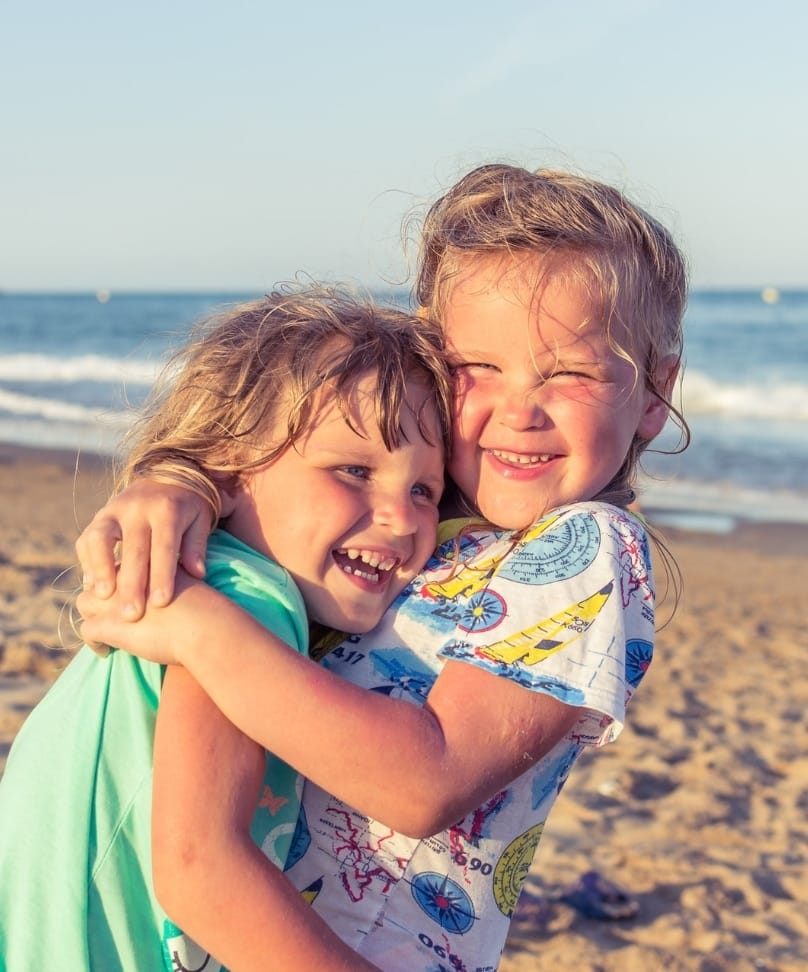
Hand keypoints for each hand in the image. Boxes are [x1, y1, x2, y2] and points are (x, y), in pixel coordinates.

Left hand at [75, 569, 203, 665]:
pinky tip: (106, 651)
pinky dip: (93, 643)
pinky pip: (87, 631)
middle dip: (98, 598)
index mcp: (143, 561)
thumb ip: (174, 576)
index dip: (115, 582)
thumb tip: (177, 583)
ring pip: (84, 602)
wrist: (207, 626)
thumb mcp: (188, 580)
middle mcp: (125, 575)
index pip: (117, 566)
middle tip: (106, 614)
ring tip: (104, 631)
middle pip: (97, 580)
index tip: (119, 596)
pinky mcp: (109, 623)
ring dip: (91, 616)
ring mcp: (114, 599)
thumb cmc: (206, 608)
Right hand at [76, 480, 212, 619]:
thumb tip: (198, 574)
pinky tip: (93, 586)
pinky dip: (88, 562)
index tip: (161, 603)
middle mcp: (138, 507)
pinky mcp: (100, 515)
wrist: (167, 475)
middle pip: (132, 548)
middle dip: (131, 584)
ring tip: (102, 597)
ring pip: (100, 538)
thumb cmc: (188, 508)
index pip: (164, 546)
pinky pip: (87, 539)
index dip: (162, 575)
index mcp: (167, 509)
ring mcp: (114, 509)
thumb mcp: (200, 521)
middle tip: (131, 614)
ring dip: (99, 569)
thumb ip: (197, 546)